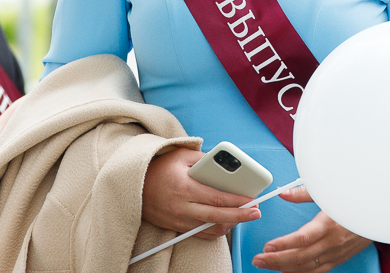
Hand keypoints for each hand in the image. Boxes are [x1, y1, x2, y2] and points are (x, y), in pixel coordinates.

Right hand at [142, 147, 260, 237]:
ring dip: (229, 224)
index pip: (216, 198)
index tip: (251, 199)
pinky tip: (226, 222)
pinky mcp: (177, 226)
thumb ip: (204, 159)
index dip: (236, 201)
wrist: (134, 185)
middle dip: (240, 216)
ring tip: (243, 216)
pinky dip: (216, 229)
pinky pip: (201, 233)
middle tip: (256, 212)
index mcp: (184, 188)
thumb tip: (226, 165)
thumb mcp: (181, 155)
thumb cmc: (159, 167)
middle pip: (217, 216)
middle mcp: (182, 207)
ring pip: (210, 228)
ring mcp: (179, 219)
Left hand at [252, 187, 371, 271]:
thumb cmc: (355, 199)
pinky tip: (288, 271)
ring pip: (308, 266)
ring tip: (267, 266)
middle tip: (258, 260)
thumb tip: (283, 194)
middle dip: (276, 260)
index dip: (283, 244)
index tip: (267, 247)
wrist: (380, 212)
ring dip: (285, 268)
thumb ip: (303, 193)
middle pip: (300, 256)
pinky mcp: (340, 258)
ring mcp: (337, 252)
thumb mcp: (329, 191)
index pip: (301, 239)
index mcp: (329, 224)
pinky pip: (319, 270)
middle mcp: (332, 242)